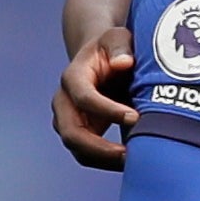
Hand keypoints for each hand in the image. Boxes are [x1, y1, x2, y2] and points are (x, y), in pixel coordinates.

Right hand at [51, 27, 138, 170]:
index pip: (84, 97)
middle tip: (128, 154)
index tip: (134, 117)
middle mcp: (64, 102)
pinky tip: (131, 162)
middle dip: (99, 147)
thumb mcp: (117, 38)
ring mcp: (69, 120)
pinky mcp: (81, 134)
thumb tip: (124, 63)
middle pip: (72, 132)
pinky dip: (107, 162)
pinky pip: (89, 155)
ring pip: (78, 149)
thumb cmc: (113, 48)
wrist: (102, 59)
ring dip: (103, 160)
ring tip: (133, 162)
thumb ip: (120, 47)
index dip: (107, 110)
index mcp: (73, 78)